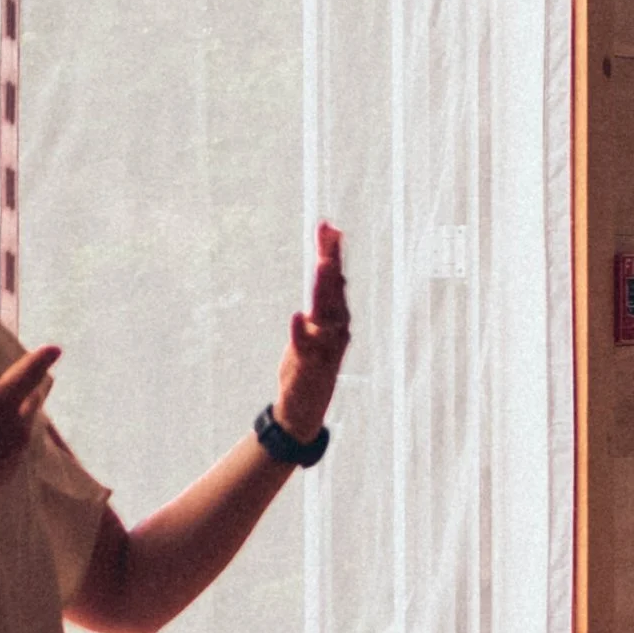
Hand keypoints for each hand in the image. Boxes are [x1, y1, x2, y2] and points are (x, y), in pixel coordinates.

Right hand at [0, 309, 60, 534]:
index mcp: (1, 404)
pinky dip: (9, 444)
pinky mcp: (3, 479)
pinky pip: (12, 454)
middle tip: (41, 383)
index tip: (56, 349)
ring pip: (24, 431)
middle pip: (31, 404)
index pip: (28, 374)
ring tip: (22, 412)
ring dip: (24, 418)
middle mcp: (15, 430)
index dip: (42, 359)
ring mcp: (11, 458)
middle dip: (35, 391)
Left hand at [273, 223, 349, 443]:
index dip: (332, 251)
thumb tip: (328, 262)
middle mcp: (335, 329)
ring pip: (326, 314)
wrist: (304, 407)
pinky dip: (301, 332)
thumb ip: (323, 295)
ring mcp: (323, 348)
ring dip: (325, 290)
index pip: (335, 278)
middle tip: (329, 235)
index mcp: (336, 318)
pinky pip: (305, 347)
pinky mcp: (308, 366)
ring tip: (322, 266)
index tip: (328, 225)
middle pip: (333, 290)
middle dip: (331, 262)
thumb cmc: (311, 362)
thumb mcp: (317, 325)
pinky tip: (297, 316)